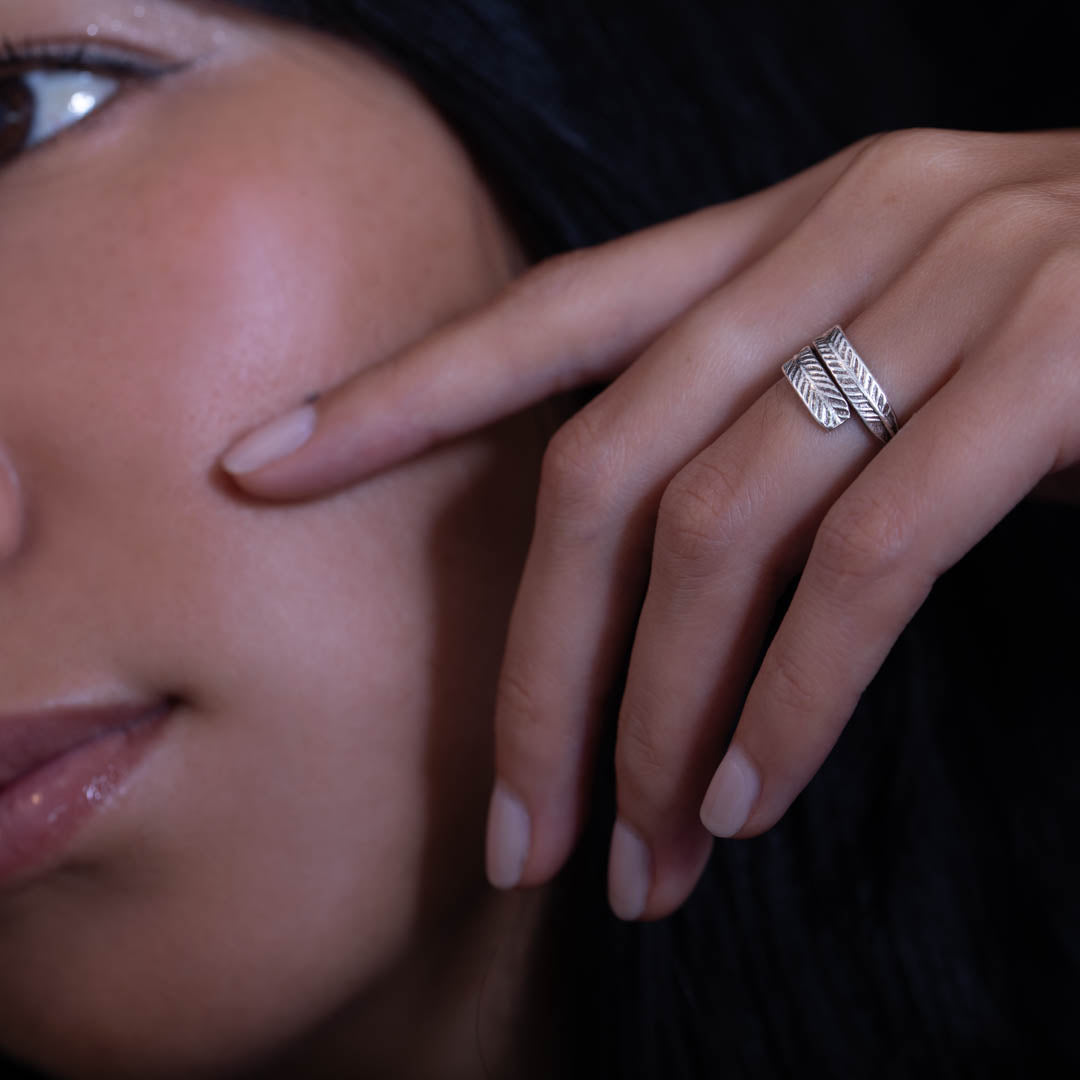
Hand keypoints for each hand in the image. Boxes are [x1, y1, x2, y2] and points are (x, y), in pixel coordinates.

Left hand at [221, 128, 1079, 919]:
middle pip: (603, 469)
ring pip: (721, 528)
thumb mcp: (879, 348)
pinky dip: (791, 696)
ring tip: (640, 852)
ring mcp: (951, 287)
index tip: (265, 464)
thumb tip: (639, 574)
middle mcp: (840, 236)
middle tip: (509, 829)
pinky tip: (750, 794)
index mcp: (778, 229)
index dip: (398, 395)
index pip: (546, 315)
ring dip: (661, 716)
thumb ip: (757, 418)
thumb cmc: (1054, 332)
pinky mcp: (1058, 365)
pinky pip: (868, 560)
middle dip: (536, 668)